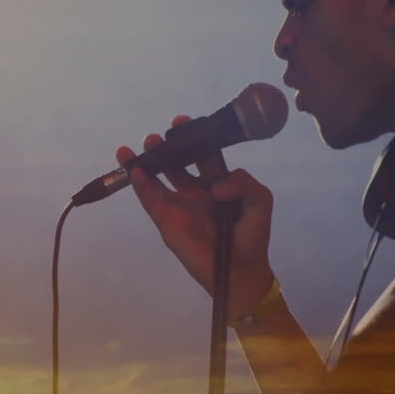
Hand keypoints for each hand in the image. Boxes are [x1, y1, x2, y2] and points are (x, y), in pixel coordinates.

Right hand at [117, 115, 276, 317]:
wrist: (241, 270)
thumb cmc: (251, 236)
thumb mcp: (259, 201)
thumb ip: (243, 182)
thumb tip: (214, 185)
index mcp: (217, 181)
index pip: (202, 153)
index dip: (193, 137)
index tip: (183, 123)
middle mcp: (195, 189)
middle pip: (176, 162)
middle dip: (167, 146)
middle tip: (160, 135)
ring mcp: (179, 205)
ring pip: (157, 178)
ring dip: (146, 161)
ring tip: (139, 146)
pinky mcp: (167, 221)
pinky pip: (150, 200)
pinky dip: (141, 185)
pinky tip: (134, 170)